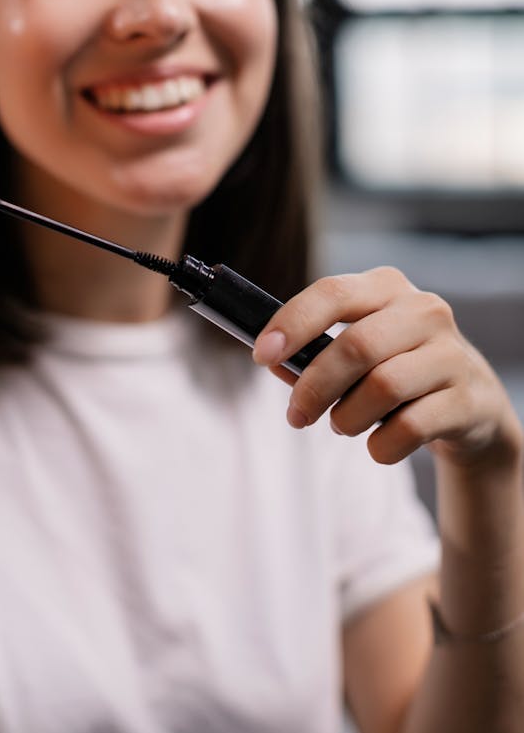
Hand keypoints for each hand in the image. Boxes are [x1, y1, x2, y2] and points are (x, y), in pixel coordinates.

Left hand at [252, 266, 522, 468]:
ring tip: (343, 424)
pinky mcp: (469, 399)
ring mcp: (452, 353)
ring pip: (382, 387)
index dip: (293, 323)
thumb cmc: (395, 369)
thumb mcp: (355, 352)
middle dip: (314, 387)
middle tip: (296, 416)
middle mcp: (424, 310)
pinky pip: (410, 428)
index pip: (333, 293)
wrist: (471, 406)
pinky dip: (381, 445)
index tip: (260, 354)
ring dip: (347, 418)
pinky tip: (379, 444)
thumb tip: (271, 360)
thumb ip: (310, 353)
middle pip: (356, 346)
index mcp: (386, 287)